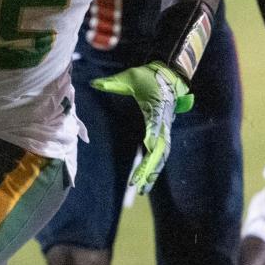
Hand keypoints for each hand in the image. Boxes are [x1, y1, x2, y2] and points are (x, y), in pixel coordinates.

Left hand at [92, 61, 192, 194]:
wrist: (170, 75)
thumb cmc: (149, 76)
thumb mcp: (130, 77)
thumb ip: (112, 83)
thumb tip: (94, 84)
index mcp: (156, 111)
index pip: (153, 133)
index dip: (150, 148)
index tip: (144, 156)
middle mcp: (163, 123)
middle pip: (159, 151)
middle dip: (149, 169)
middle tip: (136, 186)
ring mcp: (165, 128)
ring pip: (162, 154)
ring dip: (154, 172)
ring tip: (143, 189)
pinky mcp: (164, 131)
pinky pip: (161, 152)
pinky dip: (156, 166)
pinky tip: (148, 178)